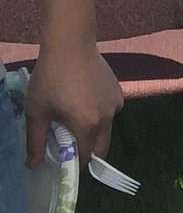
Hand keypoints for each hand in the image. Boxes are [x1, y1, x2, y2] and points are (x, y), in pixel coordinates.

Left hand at [25, 44, 119, 166]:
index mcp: (87, 124)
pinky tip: (85, 101)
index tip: (62, 159)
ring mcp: (116, 105)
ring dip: (93, 132)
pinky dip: (99, 116)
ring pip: (106, 130)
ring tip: (75, 115)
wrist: (71, 46)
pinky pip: (110, 114)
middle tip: (69, 142)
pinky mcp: (119, 94)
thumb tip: (32, 165)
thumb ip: (36, 141)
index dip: (74, 162)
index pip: (85, 155)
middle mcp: (107, 117)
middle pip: (101, 147)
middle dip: (87, 151)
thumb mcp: (37, 111)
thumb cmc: (50, 78)